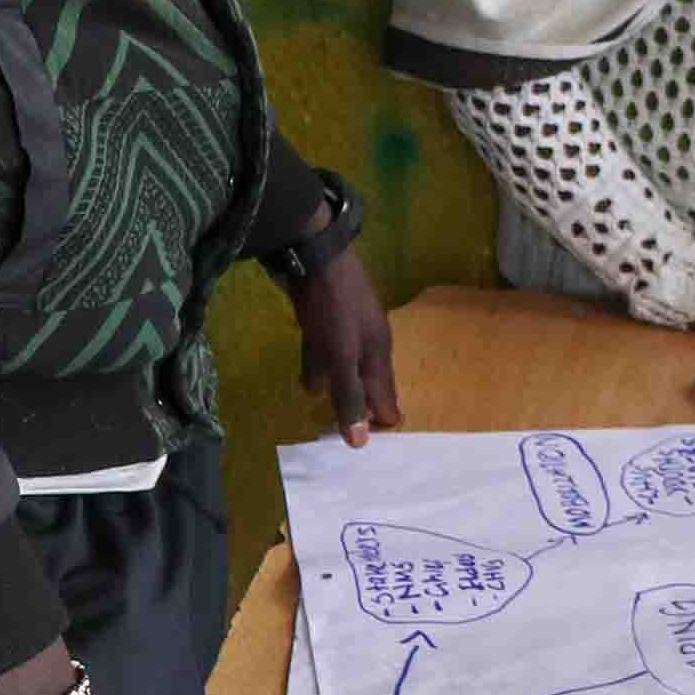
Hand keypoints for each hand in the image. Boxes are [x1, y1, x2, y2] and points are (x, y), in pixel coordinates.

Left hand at [292, 249, 401, 442]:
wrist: (309, 250)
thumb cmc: (331, 304)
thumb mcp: (341, 353)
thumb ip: (348, 394)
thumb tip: (359, 444)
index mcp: (378, 351)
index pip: (385, 394)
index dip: (380, 418)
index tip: (377, 443)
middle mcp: (366, 341)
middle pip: (367, 381)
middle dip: (362, 406)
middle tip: (357, 435)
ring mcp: (343, 326)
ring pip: (344, 367)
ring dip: (338, 390)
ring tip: (330, 415)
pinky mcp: (321, 316)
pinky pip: (324, 351)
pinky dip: (319, 369)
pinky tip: (308, 384)